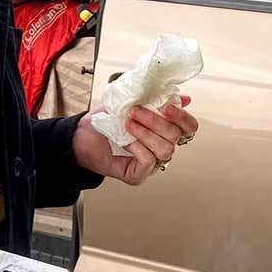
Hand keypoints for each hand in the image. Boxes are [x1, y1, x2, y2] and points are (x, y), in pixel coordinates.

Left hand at [72, 95, 198, 185]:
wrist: (82, 135)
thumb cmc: (107, 119)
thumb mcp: (130, 100)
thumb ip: (155, 97)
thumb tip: (184, 98)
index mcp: (165, 130)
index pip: (189, 127)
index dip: (183, 117)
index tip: (167, 106)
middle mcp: (162, 147)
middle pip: (176, 136)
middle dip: (155, 121)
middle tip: (135, 111)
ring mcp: (152, 163)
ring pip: (165, 149)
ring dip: (146, 133)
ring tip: (128, 124)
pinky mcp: (138, 175)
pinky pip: (148, 161)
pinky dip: (136, 147)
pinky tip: (124, 140)